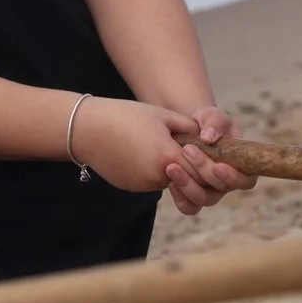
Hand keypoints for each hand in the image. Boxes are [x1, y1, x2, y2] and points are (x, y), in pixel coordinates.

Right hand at [75, 98, 248, 216]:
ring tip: (165, 147)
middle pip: (189, 182)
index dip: (211, 165)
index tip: (216, 157)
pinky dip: (154, 171)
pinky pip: (151, 181)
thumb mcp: (161, 115)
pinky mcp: (131, 186)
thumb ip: (187, 128)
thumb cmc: (124, 116)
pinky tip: (143, 152)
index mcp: (168, 157)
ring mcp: (143, 184)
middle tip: (196, 155)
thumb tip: (206, 137)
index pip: (202, 171)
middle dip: (196, 171)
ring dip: (175, 171)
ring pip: (170, 181)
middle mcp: (158, 177)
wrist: (85, 129)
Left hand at [172, 106, 256, 212]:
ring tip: (172, 167)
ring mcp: (210, 192)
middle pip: (220, 188)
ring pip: (202, 200)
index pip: (246, 181)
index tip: (218, 165)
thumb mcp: (212, 116)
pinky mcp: (192, 196)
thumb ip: (215, 121)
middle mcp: (226, 183)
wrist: (188, 131)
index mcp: (240, 166)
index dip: (233, 177)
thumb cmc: (207, 123)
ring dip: (187, 185)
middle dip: (203, 170)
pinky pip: (188, 207)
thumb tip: (208, 137)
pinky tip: (169, 180)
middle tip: (187, 150)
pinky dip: (179, 197)